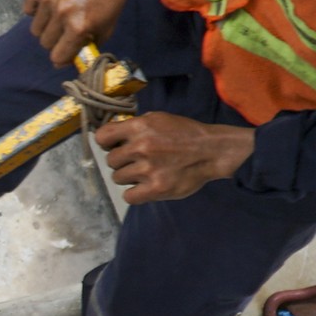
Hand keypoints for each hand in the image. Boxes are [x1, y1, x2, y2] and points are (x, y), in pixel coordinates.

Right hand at [23, 0, 132, 66]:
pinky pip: (28, 8)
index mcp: (78, 26)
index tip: (66, 50)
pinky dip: (37, 9)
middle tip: (65, 29)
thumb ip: (85, 48)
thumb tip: (61, 63)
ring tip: (59, 14)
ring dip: (46, 26)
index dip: (62, 56)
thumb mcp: (106, 27)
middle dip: (55, 40)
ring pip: (35, 28)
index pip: (57, 56)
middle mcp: (61, 12)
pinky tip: (51, 3)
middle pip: (44, 43)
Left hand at [94, 113, 254, 203]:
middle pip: (110, 161)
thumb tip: (113, 136)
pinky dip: (135, 193)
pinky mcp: (156, 188)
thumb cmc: (185, 133)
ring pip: (118, 178)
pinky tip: (145, 187)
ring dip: (129, 177)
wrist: (212, 151)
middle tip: (137, 161)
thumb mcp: (159, 119)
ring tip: (146, 172)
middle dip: (121, 161)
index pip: (102, 136)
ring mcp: (148, 169)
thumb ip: (135, 126)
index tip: (113, 146)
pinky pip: (129, 196)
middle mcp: (141, 147)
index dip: (105, 143)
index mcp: (140, 127)